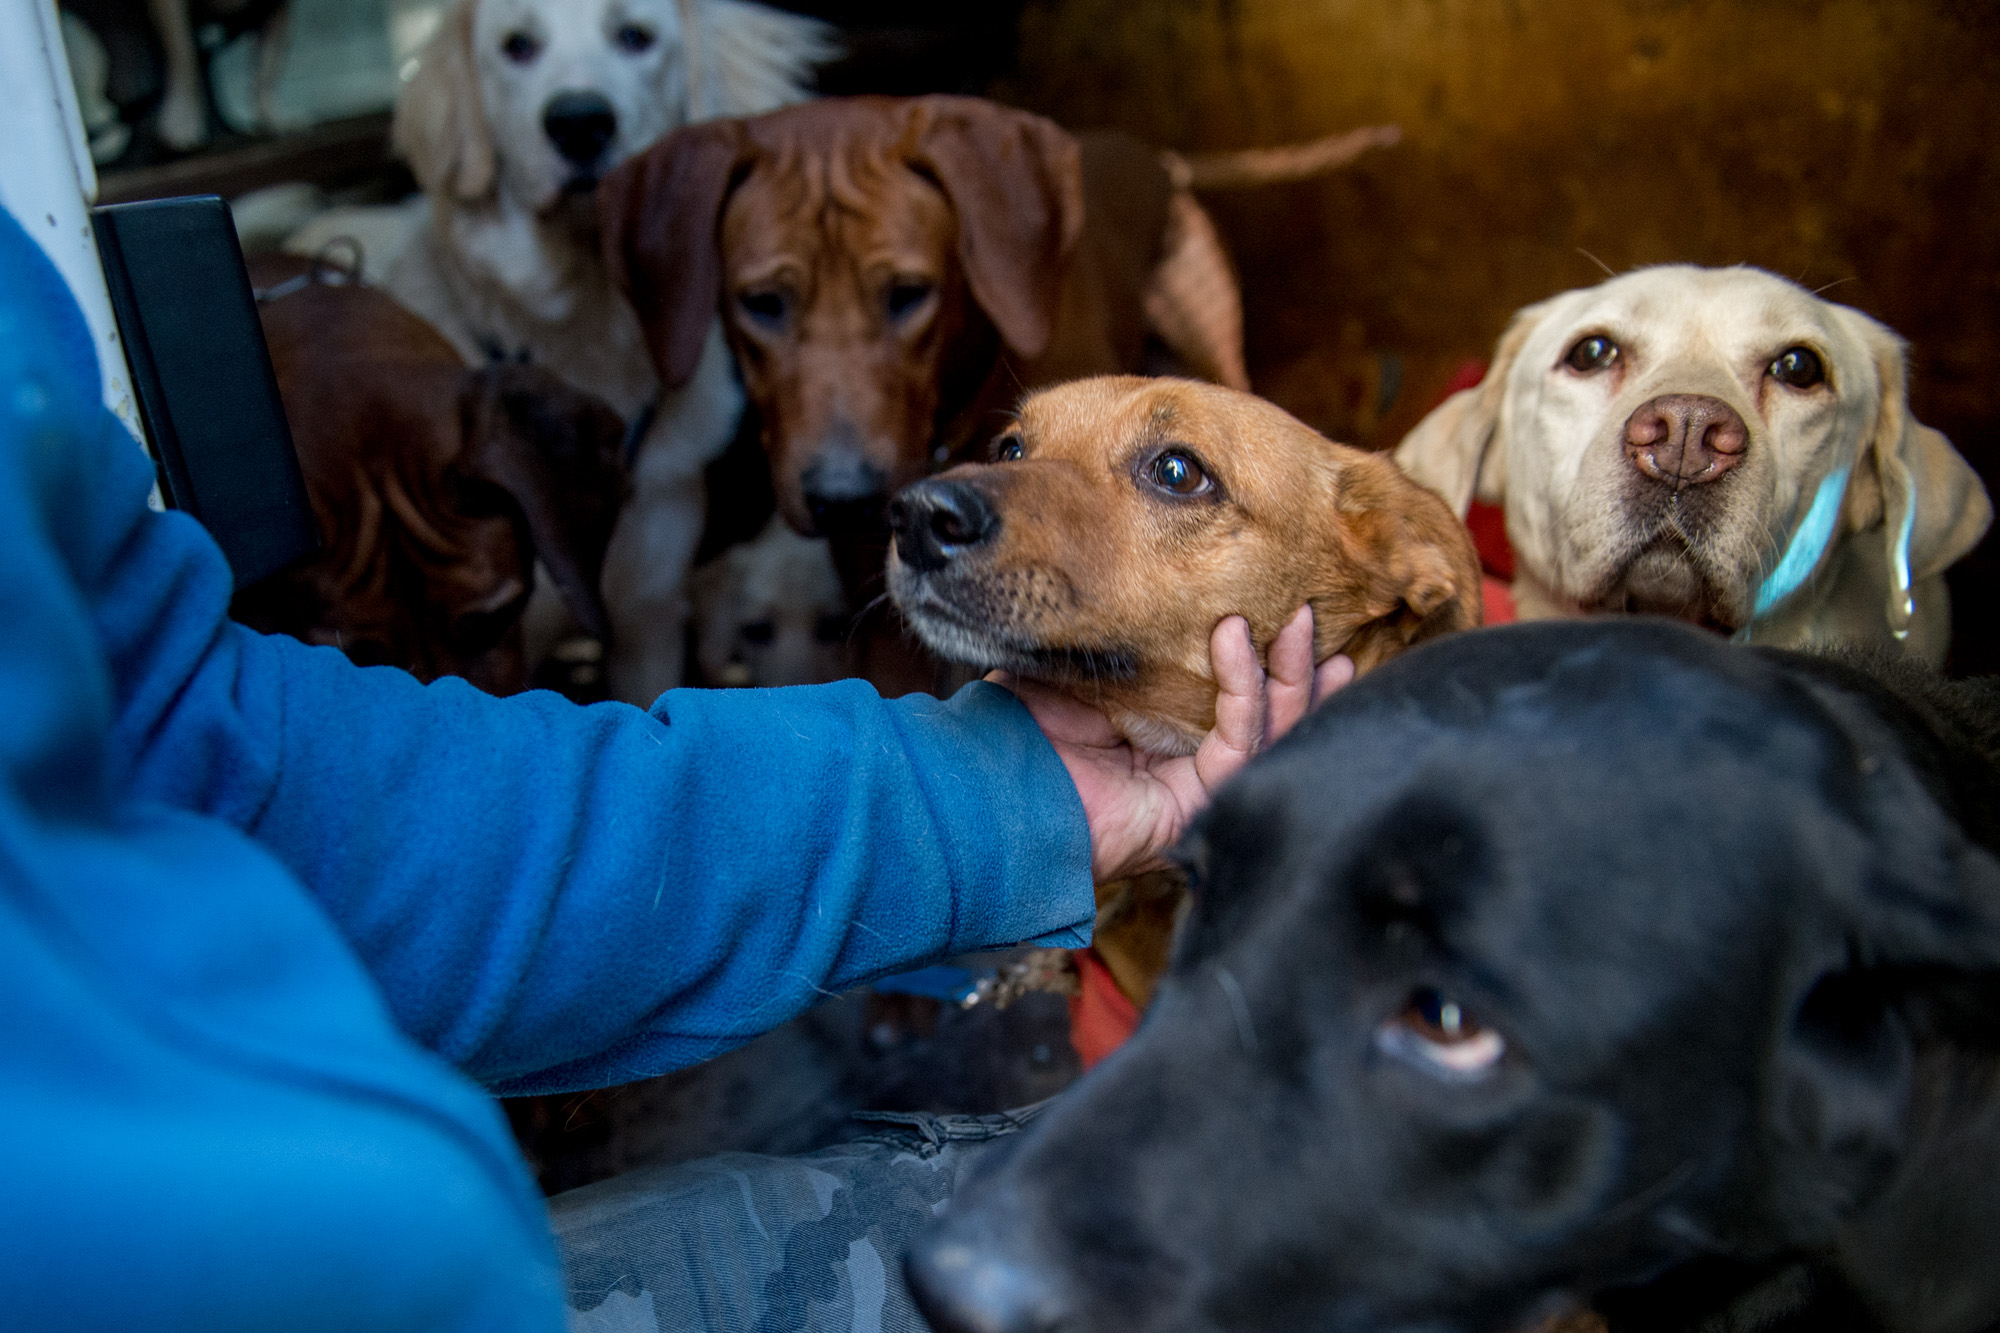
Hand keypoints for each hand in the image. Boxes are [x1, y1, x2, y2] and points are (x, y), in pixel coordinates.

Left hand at [1000, 605, 1354, 881]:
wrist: (990, 791)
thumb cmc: (1015, 736)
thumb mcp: (1064, 671)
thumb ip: (1105, 640)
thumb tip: (1126, 583)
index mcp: (1158, 737)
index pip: (1228, 699)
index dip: (1261, 661)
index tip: (1279, 611)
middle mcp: (1184, 765)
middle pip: (1266, 719)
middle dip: (1298, 669)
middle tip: (1311, 616)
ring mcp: (1193, 788)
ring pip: (1269, 731)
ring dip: (1291, 675)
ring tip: (1303, 625)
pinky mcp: (1193, 801)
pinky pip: (1238, 740)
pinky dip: (1244, 687)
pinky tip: (1236, 640)